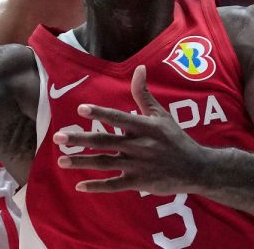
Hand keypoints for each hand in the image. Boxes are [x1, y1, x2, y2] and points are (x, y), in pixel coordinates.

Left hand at [53, 65, 206, 194]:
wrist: (196, 169)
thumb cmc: (175, 139)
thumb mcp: (161, 115)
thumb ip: (143, 94)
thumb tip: (139, 68)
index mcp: (144, 127)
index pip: (118, 118)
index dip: (100, 113)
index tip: (80, 109)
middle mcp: (139, 146)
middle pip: (104, 141)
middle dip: (80, 140)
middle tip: (57, 138)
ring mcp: (137, 165)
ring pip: (105, 163)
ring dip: (81, 162)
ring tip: (61, 160)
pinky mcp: (138, 182)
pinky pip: (114, 185)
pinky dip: (97, 186)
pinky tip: (79, 185)